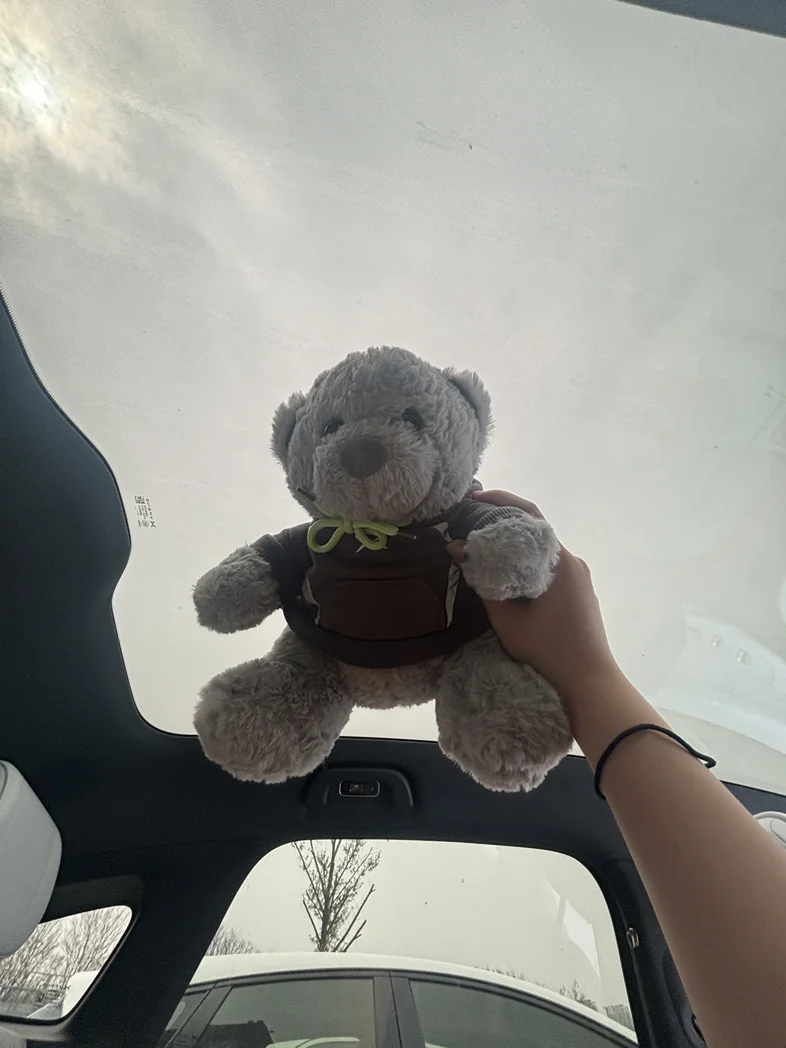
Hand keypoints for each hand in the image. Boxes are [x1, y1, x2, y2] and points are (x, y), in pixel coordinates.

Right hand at [449, 490, 619, 699]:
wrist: (589, 682)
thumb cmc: (547, 650)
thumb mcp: (506, 618)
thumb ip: (482, 581)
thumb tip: (456, 548)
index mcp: (558, 561)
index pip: (529, 515)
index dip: (501, 500)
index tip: (474, 498)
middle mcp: (572, 561)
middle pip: (535, 530)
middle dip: (503, 522)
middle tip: (472, 522)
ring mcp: (579, 576)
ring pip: (542, 549)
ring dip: (515, 545)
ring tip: (484, 548)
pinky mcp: (580, 591)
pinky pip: (550, 565)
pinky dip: (527, 561)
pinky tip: (507, 572)